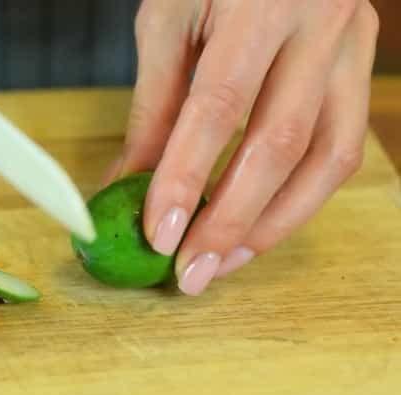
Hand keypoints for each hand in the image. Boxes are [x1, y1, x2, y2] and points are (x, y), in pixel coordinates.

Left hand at [107, 0, 378, 295]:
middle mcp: (319, 24)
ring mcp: (352, 46)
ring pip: (327, 158)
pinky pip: (341, 148)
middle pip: (281, 144)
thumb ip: (154, 107)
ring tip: (223, 262)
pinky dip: (299, 196)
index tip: (159, 234)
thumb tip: (128, 185)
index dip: (188, 177)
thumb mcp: (167, 23)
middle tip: (190, 273)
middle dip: (231, 221)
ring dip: (273, 223)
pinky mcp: (362, 66)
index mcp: (258, 4)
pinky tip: (259, 224)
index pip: (219, 106)